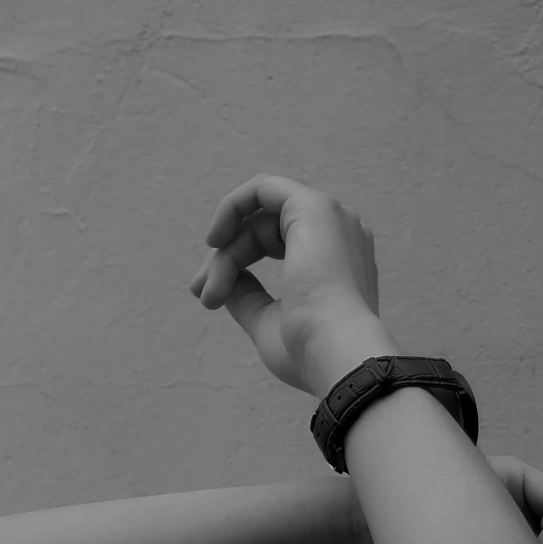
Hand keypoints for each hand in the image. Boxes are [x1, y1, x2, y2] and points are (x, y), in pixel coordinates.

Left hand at [189, 174, 381, 394]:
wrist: (335, 354)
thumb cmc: (310, 351)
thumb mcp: (269, 322)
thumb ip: (248, 297)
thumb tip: (222, 281)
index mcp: (337, 261)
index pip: (278, 247)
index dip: (235, 267)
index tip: (209, 298)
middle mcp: (339, 235)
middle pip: (264, 231)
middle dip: (225, 260)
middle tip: (203, 295)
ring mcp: (330, 218)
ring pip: (259, 218)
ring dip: (227, 252)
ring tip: (209, 291)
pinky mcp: (313, 207)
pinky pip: (263, 189)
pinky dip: (233, 206)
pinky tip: (215, 240)